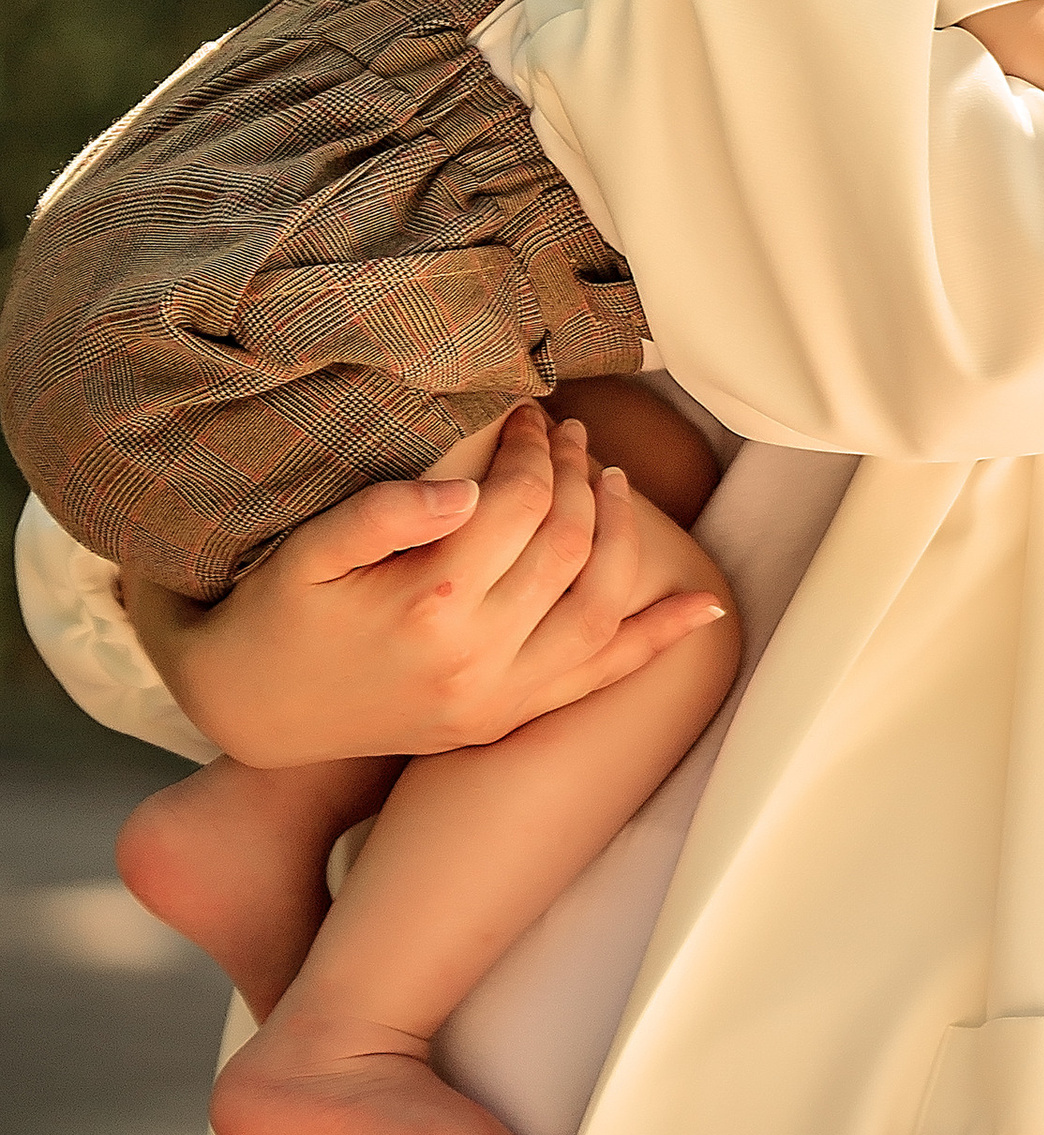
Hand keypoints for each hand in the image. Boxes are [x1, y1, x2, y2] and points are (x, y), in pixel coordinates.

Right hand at [134, 409, 726, 763]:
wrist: (248, 710)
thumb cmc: (275, 614)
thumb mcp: (304, 552)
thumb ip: (382, 512)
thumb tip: (468, 488)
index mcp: (429, 605)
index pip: (517, 503)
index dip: (529, 447)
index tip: (523, 413)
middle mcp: (477, 660)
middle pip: (566, 544)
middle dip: (575, 474)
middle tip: (566, 429)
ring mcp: (497, 698)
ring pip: (599, 606)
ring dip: (622, 535)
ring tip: (614, 477)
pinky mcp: (503, 721)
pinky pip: (597, 680)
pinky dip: (654, 642)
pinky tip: (703, 608)